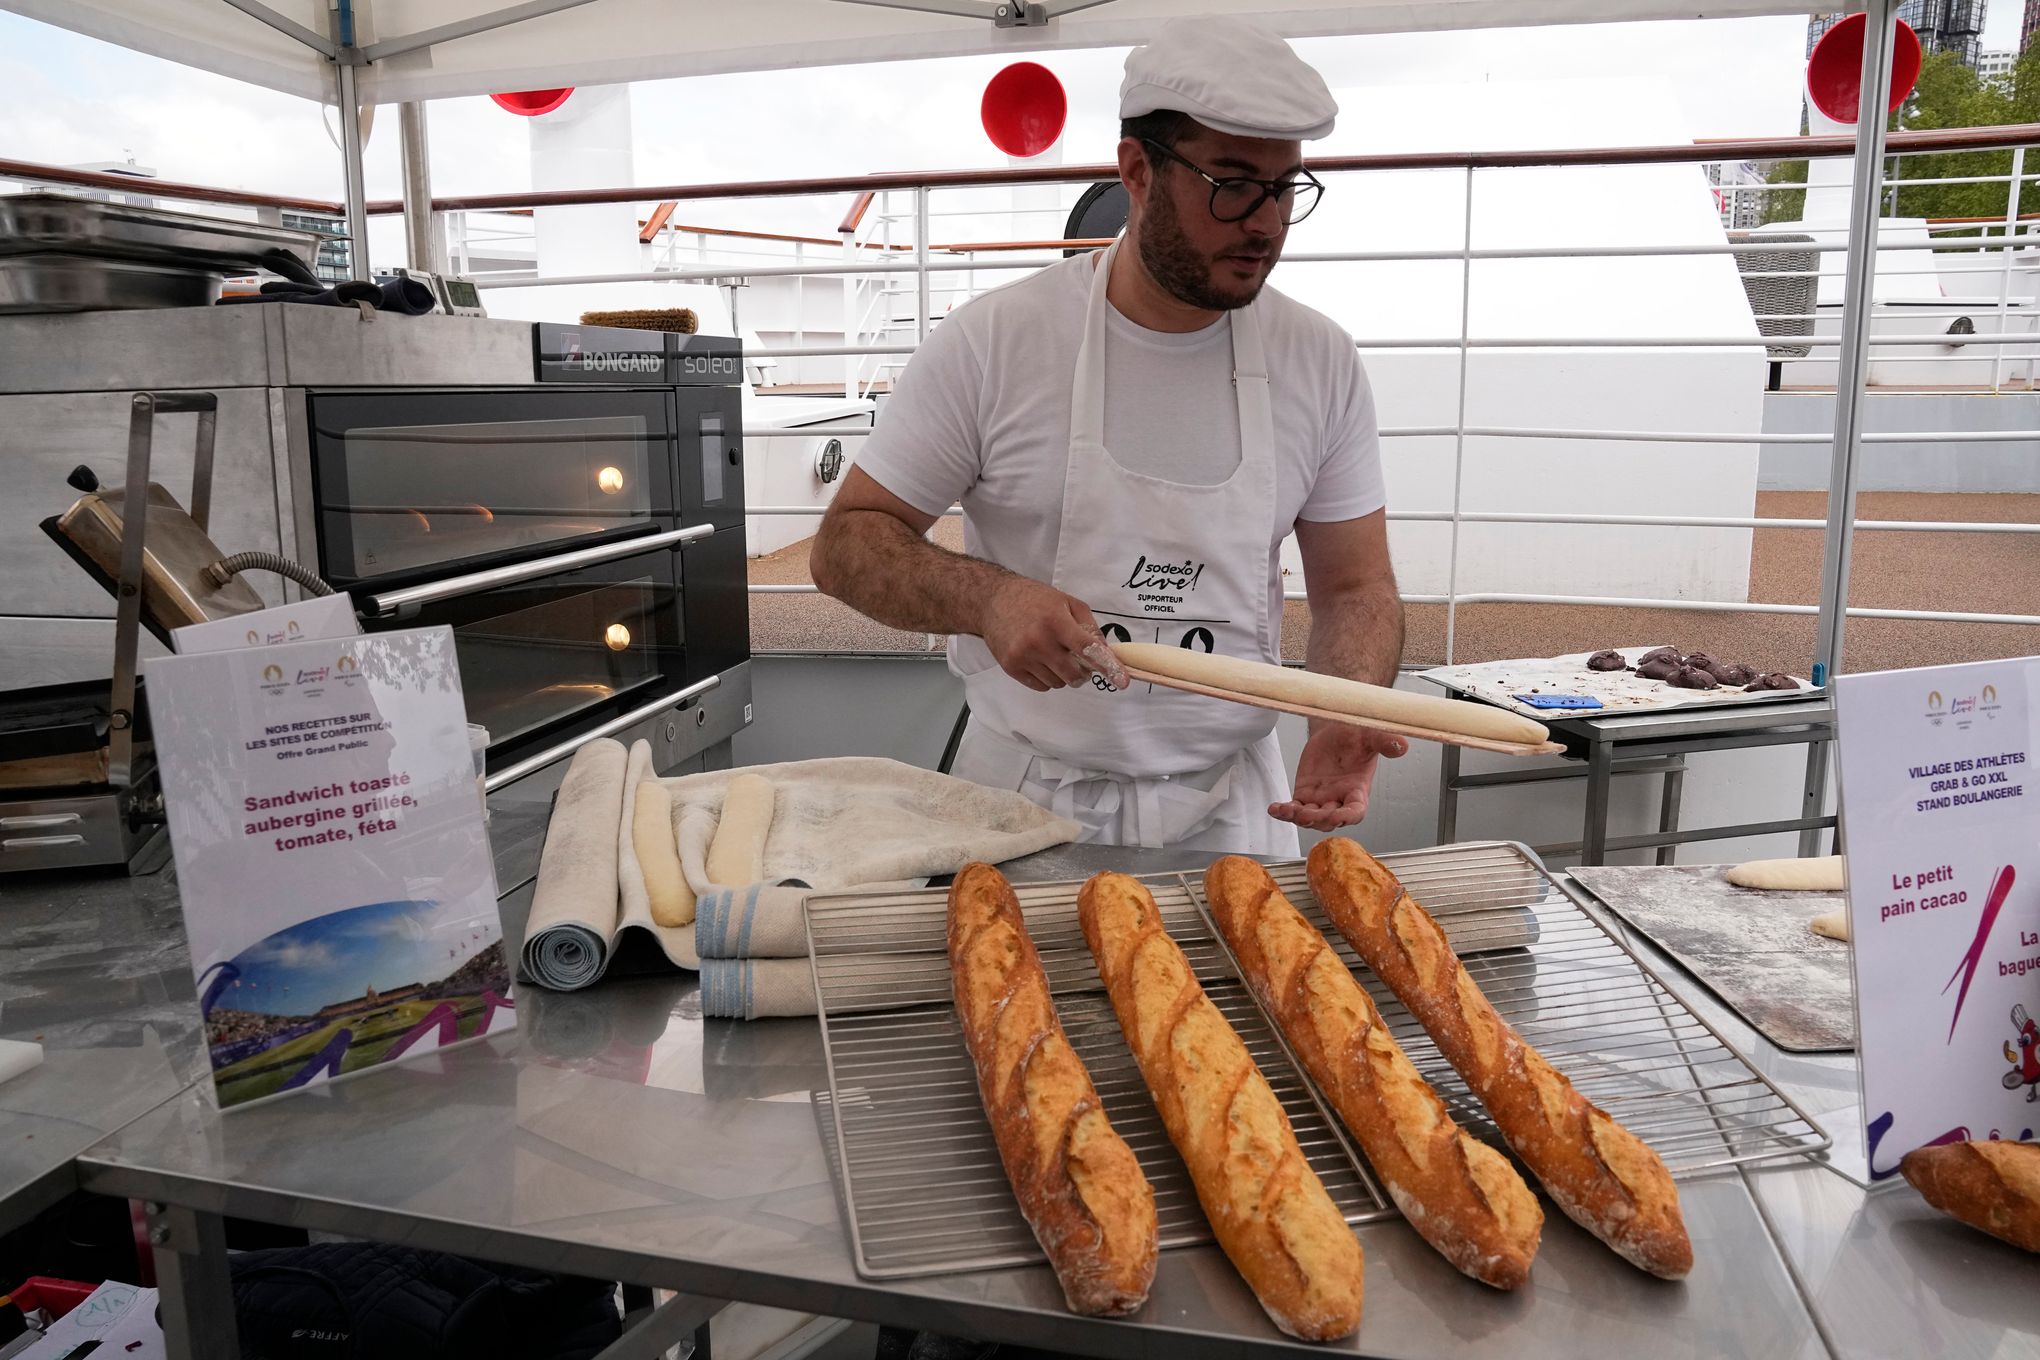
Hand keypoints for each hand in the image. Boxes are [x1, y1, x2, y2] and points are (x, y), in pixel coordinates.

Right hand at [978, 577, 1130, 692]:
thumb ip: (1089, 626)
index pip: (1087, 649)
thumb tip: (1106, 652)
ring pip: (1058, 683)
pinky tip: (1041, 660)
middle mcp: (1038, 641)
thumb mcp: (1067, 602)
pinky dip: (1047, 678)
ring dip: (1064, 675)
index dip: (1107, 666)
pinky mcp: (1011, 667)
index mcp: (1056, 621)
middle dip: (1083, 672)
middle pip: (1074, 674)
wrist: (992, 600)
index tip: (1122, 681)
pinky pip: (1041, 686)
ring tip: (1054, 654)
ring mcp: (1023, 657)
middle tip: (1078, 659)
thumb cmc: (1034, 599)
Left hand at [1269, 723, 1407, 831]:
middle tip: (1306, 814)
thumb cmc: (1357, 737)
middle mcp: (1339, 800)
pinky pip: (1293, 808)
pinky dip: (1284, 811)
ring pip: (1309, 818)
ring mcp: (1320, 800)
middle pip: (1329, 820)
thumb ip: (1384, 743)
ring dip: (1298, 817)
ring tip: (1286, 810)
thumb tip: (1401, 745)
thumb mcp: (1371, 736)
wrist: (1337, 731)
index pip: (1355, 812)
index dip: (1347, 817)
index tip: (1337, 816)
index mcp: (1358, 791)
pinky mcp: (1304, 794)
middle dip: (1317, 820)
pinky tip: (1274, 808)